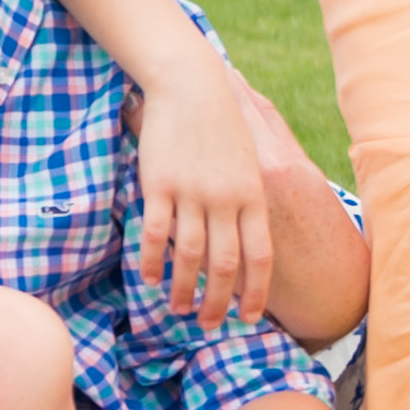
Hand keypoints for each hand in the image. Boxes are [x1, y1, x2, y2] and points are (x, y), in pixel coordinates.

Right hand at [133, 90, 277, 328]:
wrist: (192, 85)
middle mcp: (226, 199)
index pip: (259, 257)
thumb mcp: (248, 162)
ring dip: (183, 289)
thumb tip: (246, 242)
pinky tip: (149, 278)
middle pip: (224, 266)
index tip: (249, 317)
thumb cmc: (221, 124)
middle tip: (209, 325)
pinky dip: (152, 261)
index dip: (255, 292)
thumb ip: (247, 201)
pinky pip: (155, 234)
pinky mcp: (159, 185)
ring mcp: (192, 193)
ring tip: (177, 308)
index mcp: (253, 196)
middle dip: (217, 302)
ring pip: (189, 256)